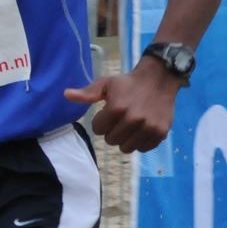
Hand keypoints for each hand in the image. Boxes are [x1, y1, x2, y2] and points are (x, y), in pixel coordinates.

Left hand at [64, 59, 180, 152]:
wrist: (159, 79)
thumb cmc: (128, 83)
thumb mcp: (106, 84)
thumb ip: (87, 93)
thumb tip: (66, 94)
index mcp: (117, 108)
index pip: (98, 129)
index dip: (101, 121)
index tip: (108, 113)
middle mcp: (133, 119)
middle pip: (111, 140)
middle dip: (112, 131)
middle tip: (119, 120)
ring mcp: (148, 127)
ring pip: (126, 148)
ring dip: (125, 139)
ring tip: (129, 126)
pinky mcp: (160, 133)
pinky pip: (143, 148)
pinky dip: (140, 142)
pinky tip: (140, 130)